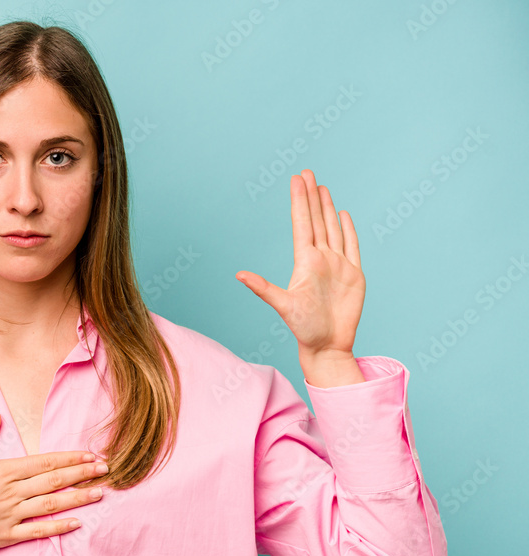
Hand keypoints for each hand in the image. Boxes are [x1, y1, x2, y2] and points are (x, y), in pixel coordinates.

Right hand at [0, 412, 107, 552]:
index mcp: (3, 471)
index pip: (44, 462)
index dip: (69, 458)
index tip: (89, 455)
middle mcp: (12, 492)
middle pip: (54, 481)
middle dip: (82, 474)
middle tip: (105, 469)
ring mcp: (11, 514)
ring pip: (51, 504)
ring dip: (78, 498)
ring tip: (99, 493)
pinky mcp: (8, 535)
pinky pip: (38, 531)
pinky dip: (58, 527)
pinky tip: (77, 522)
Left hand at [235, 169, 365, 359]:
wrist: (327, 345)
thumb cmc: (304, 329)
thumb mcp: (283, 306)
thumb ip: (263, 288)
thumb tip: (239, 274)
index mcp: (305, 262)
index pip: (302, 224)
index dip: (300, 201)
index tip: (297, 180)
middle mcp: (321, 259)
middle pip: (316, 220)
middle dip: (312, 196)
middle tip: (307, 173)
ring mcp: (338, 265)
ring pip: (332, 229)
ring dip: (327, 208)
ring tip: (322, 187)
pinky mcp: (354, 275)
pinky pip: (352, 246)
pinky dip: (348, 230)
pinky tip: (343, 215)